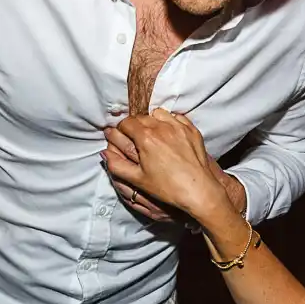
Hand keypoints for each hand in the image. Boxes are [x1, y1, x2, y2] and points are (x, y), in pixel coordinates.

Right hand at [105, 111, 229, 219]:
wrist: (199, 190)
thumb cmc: (168, 187)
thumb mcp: (138, 179)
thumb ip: (117, 165)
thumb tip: (106, 153)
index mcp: (146, 138)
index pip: (126, 123)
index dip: (122, 130)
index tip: (124, 138)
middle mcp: (162, 127)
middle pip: (141, 117)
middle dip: (135, 126)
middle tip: (137, 139)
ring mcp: (178, 127)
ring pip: (158, 113)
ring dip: (153, 121)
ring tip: (154, 136)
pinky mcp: (191, 130)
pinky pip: (176, 117)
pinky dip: (170, 122)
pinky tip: (169, 135)